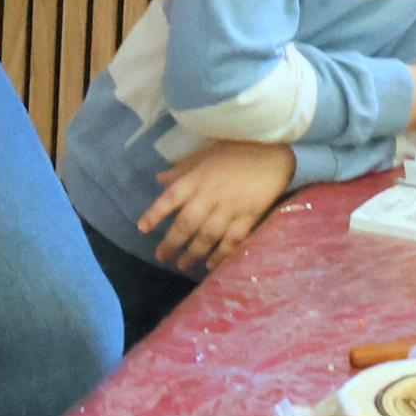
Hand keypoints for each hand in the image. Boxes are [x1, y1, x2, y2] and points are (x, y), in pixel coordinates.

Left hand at [141, 139, 296, 271]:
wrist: (272, 152)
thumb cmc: (236, 151)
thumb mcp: (205, 154)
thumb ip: (182, 169)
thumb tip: (159, 179)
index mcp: (197, 178)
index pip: (170, 197)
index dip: (155, 213)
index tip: (143, 229)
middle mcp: (210, 195)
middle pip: (187, 223)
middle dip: (172, 243)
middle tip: (161, 257)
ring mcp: (230, 208)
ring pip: (207, 236)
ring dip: (193, 253)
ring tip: (182, 265)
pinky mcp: (248, 217)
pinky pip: (232, 240)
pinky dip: (221, 254)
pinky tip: (211, 264)